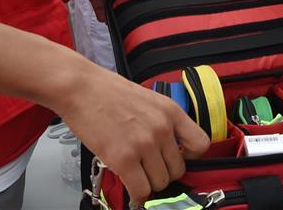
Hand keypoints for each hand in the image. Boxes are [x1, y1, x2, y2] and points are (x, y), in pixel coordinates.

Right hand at [54, 64, 209, 204]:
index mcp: (171, 112)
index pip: (200, 144)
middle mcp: (162, 128)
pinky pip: (141, 190)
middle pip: (178, 169)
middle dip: (164, 173)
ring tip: (136, 175)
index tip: (178, 157)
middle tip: (149, 169)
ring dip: (148, 183)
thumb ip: (163, 121)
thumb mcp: (150, 100)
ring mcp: (144, 144)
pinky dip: (137, 195)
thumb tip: (170, 146)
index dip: (190, 156)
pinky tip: (131, 189)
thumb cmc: (109, 92)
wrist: (81, 88)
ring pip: (160, 183)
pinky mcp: (123, 158)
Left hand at [57, 0, 146, 19]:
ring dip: (115, 13)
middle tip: (126, 18)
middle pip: (128, 0)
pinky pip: (100, 7)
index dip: (141, 0)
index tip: (141, 11)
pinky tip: (104, 19)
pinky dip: (102, 14)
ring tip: (116, 20)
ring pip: (115, 5)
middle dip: (127, 9)